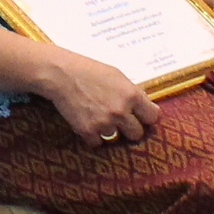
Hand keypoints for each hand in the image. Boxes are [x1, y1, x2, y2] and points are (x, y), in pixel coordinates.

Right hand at [39, 50, 158, 147]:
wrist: (60, 74)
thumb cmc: (88, 70)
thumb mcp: (117, 76)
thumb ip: (132, 92)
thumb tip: (145, 108)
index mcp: (131, 95)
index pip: (152, 117)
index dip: (146, 117)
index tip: (142, 118)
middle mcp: (120, 111)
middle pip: (137, 134)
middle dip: (130, 128)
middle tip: (121, 121)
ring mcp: (104, 123)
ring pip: (116, 138)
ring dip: (109, 130)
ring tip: (98, 115)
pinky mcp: (87, 131)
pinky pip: (98, 143)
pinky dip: (93, 136)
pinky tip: (88, 122)